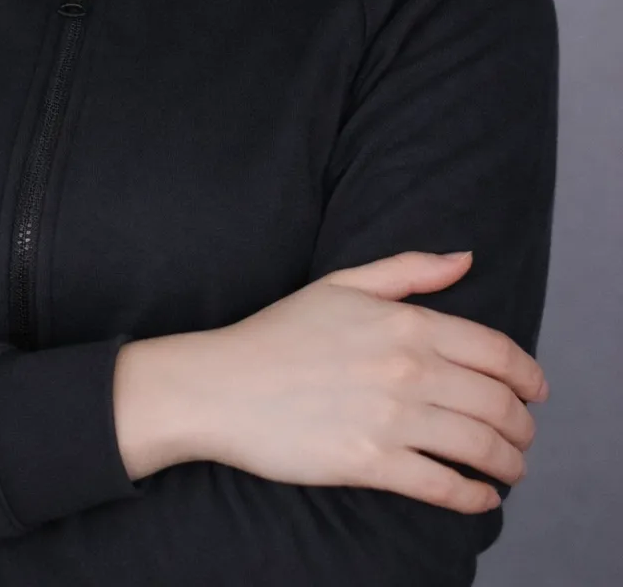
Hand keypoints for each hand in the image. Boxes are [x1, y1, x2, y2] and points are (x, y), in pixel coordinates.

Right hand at [190, 249, 548, 514]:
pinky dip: (474, 497)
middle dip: (522, 424)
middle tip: (523, 435)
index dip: (528, 375)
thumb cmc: (279, 333)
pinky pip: (442, 486)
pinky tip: (481, 498)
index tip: (536, 391)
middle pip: (496, 402)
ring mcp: (391, 418)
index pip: (495, 350)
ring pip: (479, 446)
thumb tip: (465, 259)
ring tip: (511, 468)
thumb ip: (409, 269)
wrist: (221, 384)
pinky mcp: (370, 463)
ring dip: (509, 463)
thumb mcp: (342, 283)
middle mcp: (407, 369)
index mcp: (405, 323)